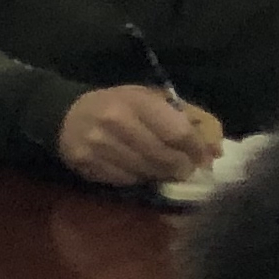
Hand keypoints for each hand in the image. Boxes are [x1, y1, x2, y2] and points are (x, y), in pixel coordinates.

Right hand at [56, 85, 221, 187]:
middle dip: (181, 167)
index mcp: (135, 101)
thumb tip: (214, 149)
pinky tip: (138, 169)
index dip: (196, 149)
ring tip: (164, 171)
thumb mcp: (146, 99)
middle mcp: (115, 122)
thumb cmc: (116, 105)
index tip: (203, 157)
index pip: (178, 132)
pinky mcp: (87, 163)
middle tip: (186, 169)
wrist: (65, 114)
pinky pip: (125, 179)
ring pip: (146, 171)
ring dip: (161, 175)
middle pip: (164, 156)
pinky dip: (138, 178)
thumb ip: (180, 119)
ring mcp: (98, 145)